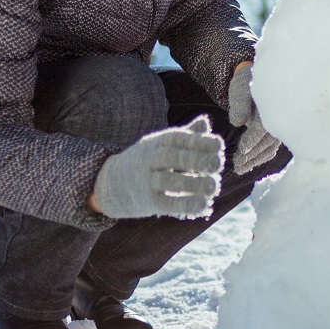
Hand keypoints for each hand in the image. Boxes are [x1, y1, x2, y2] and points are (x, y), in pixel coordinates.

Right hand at [93, 116, 223, 219]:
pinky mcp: (147, 202)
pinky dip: (185, 204)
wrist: (110, 184)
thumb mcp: (161, 145)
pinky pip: (166, 203)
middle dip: (196, 159)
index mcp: (157, 143)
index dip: (198, 141)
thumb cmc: (146, 161)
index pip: (177, 138)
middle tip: (218, 164)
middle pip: (172, 156)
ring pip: (169, 180)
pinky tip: (203, 206)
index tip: (219, 144)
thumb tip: (205, 122)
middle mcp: (150, 159)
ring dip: (192, 184)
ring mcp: (147, 181)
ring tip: (213, 186)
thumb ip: (185, 136)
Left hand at [228, 64, 281, 174]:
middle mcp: (280, 117)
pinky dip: (260, 158)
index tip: (242, 149)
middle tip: (237, 164)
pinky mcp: (275, 134)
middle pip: (268, 141)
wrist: (255, 79)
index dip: (253, 138)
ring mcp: (280, 127)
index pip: (264, 125)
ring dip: (255, 160)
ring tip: (240, 169)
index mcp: (272, 105)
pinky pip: (270, 148)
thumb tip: (238, 121)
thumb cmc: (245, 84)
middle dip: (252, 154)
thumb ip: (239, 104)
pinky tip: (249, 165)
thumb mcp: (240, 89)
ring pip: (270, 147)